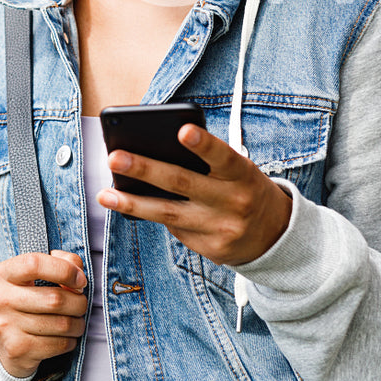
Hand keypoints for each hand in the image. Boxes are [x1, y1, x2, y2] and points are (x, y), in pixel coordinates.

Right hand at [0, 249, 87, 378]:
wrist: (3, 343)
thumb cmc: (26, 301)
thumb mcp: (35, 275)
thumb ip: (61, 262)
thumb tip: (78, 275)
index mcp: (2, 274)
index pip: (34, 264)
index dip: (64, 270)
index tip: (80, 280)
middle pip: (55, 299)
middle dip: (78, 302)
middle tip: (79, 304)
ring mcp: (6, 326)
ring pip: (62, 324)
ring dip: (77, 323)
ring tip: (74, 321)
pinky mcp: (17, 349)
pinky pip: (59, 344)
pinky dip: (70, 340)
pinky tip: (64, 337)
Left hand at [99, 124, 291, 267]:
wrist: (275, 234)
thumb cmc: (244, 188)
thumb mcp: (238, 170)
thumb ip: (206, 162)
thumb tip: (152, 153)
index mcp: (243, 174)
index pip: (223, 156)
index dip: (203, 144)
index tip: (181, 130)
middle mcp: (233, 202)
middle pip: (183, 183)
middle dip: (145, 169)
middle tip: (114, 156)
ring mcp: (222, 229)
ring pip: (169, 214)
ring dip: (132, 204)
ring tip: (104, 195)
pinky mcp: (212, 250)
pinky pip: (176, 231)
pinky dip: (153, 217)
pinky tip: (130, 208)